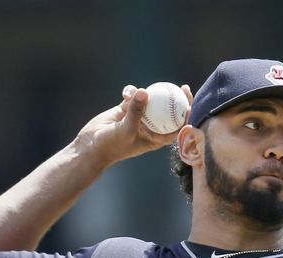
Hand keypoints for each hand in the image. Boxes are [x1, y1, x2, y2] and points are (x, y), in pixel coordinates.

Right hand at [75, 84, 192, 166]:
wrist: (91, 146)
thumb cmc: (112, 145)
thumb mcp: (126, 130)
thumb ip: (136, 111)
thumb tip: (144, 92)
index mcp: (156, 138)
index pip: (177, 127)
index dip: (188, 117)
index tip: (191, 105)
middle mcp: (150, 127)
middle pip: (169, 111)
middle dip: (178, 99)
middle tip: (182, 87)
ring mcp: (139, 117)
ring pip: (150, 101)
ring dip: (149, 94)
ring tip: (152, 87)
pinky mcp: (126, 109)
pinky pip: (133, 96)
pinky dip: (130, 93)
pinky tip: (126, 93)